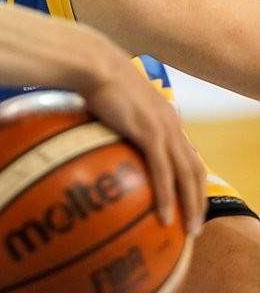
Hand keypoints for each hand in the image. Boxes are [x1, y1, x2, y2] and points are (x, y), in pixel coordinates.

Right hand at [81, 54, 205, 235]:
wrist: (93, 63)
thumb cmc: (93, 79)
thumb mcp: (109, 104)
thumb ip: (112, 123)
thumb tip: (93, 140)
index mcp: (164, 116)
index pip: (187, 152)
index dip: (191, 178)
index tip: (188, 199)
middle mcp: (171, 123)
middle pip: (195, 167)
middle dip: (199, 198)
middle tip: (196, 224)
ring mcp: (163, 128)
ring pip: (188, 174)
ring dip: (191, 204)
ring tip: (190, 228)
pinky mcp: (150, 133)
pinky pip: (164, 172)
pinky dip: (168, 196)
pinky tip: (166, 216)